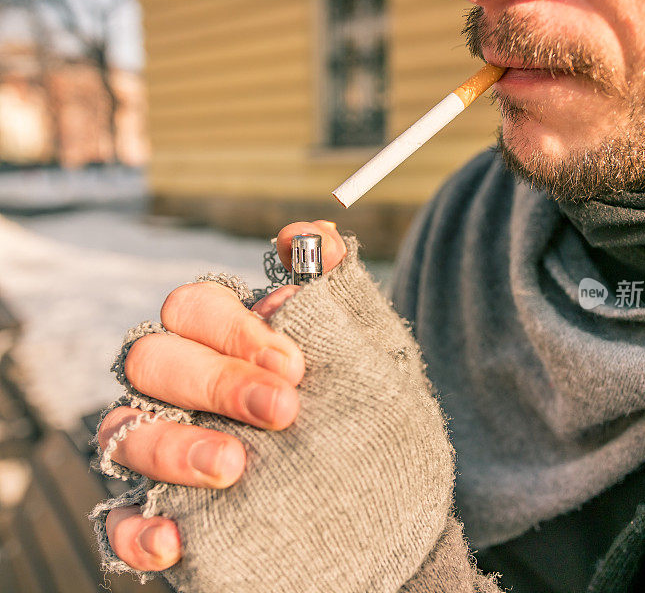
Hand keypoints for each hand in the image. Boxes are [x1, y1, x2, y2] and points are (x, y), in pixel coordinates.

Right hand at [97, 220, 346, 570]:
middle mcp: (186, 391)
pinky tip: (174, 540)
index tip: (295, 366)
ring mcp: (167, 453)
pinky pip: (119, 520)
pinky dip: (136, 528)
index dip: (233, 329)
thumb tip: (312, 235)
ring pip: (124, 430)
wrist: (393, 518)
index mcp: (229, 344)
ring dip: (171, 446)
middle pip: (150, 358)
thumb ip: (343, 299)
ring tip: (234, 468)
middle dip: (213, 380)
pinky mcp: (164, 518)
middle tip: (283, 411)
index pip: (194, 307)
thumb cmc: (378, 430)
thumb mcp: (376, 363)